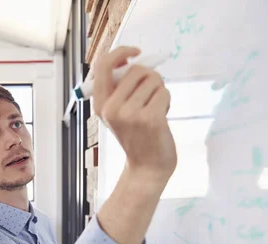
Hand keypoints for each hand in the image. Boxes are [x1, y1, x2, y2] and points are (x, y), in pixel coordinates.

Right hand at [92, 46, 176, 180]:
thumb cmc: (137, 136)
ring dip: (159, 90)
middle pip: (136, 70)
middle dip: (150, 77)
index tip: (135, 53)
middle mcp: (111, 108)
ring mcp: (130, 114)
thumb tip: (131, 60)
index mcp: (100, 104)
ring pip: (153, 79)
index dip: (120, 52)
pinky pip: (164, 92)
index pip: (103, 65)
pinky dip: (167, 100)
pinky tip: (162, 116)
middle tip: (150, 95)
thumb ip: (120, 88)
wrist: (147, 167)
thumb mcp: (119, 112)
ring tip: (155, 108)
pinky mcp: (149, 118)